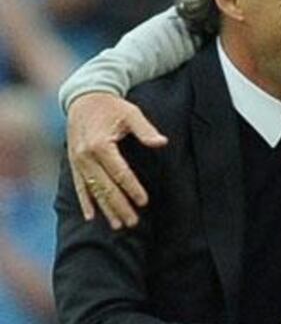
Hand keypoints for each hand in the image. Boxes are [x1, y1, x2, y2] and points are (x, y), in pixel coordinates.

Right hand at [67, 92, 166, 228]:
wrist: (84, 97)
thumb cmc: (113, 106)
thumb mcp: (132, 113)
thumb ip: (146, 130)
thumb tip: (162, 142)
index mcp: (100, 145)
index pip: (119, 173)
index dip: (132, 189)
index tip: (144, 202)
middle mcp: (85, 156)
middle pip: (105, 187)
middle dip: (119, 206)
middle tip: (133, 222)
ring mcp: (77, 161)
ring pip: (92, 190)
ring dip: (105, 209)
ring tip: (118, 225)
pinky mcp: (73, 162)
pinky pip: (79, 186)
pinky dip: (85, 201)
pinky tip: (91, 216)